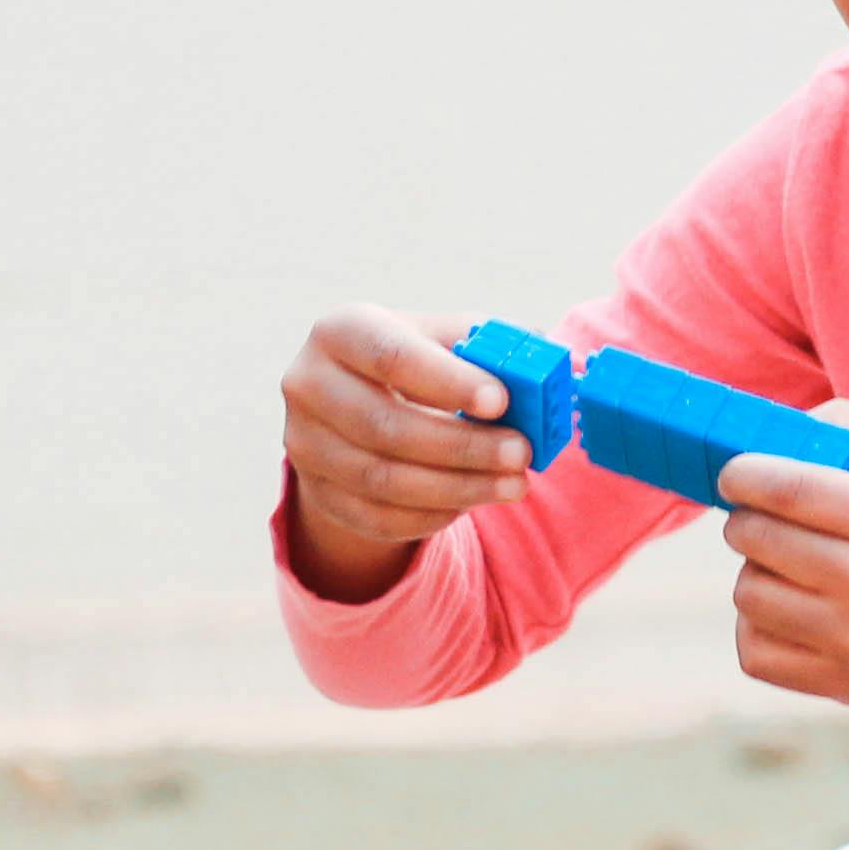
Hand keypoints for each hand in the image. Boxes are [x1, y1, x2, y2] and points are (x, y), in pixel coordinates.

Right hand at [282, 306, 534, 602]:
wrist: (353, 403)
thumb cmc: (415, 361)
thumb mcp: (441, 339)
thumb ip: (486, 345)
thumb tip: (543, 355)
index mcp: (340, 331)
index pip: (390, 356)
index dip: (447, 381)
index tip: (502, 401)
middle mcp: (308, 385)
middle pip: (386, 426)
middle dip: (463, 447)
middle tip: (522, 453)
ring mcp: (305, 444)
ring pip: (383, 480)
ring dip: (458, 487)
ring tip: (514, 484)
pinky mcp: (317, 493)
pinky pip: (378, 517)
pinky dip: (432, 514)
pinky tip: (473, 501)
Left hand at [717, 405, 848, 800]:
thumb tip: (779, 429)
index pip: (792, 487)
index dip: (744, 474)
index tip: (733, 474)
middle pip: (758, 538)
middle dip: (745, 520)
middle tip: (760, 518)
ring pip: (748, 593)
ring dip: (754, 572)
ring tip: (786, 568)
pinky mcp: (840, 685)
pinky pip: (753, 651)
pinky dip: (756, 627)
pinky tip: (789, 614)